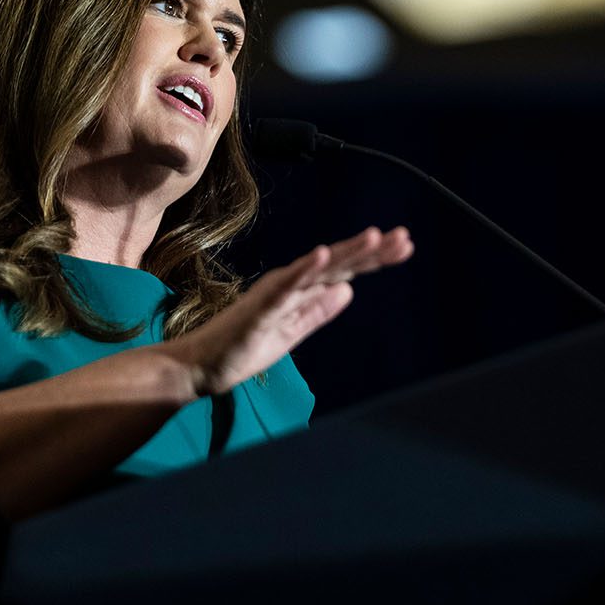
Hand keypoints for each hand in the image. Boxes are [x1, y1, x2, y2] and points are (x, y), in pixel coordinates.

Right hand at [161, 226, 414, 396]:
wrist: (200, 367)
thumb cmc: (241, 349)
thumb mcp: (291, 333)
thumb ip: (318, 312)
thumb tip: (349, 290)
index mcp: (299, 291)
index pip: (343, 270)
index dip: (374, 258)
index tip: (403, 245)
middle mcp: (290, 284)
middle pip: (337, 263)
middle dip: (371, 251)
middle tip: (404, 237)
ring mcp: (275, 293)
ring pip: (316, 268)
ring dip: (345, 252)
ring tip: (374, 237)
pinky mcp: (259, 308)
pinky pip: (285, 286)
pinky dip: (304, 269)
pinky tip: (322, 255)